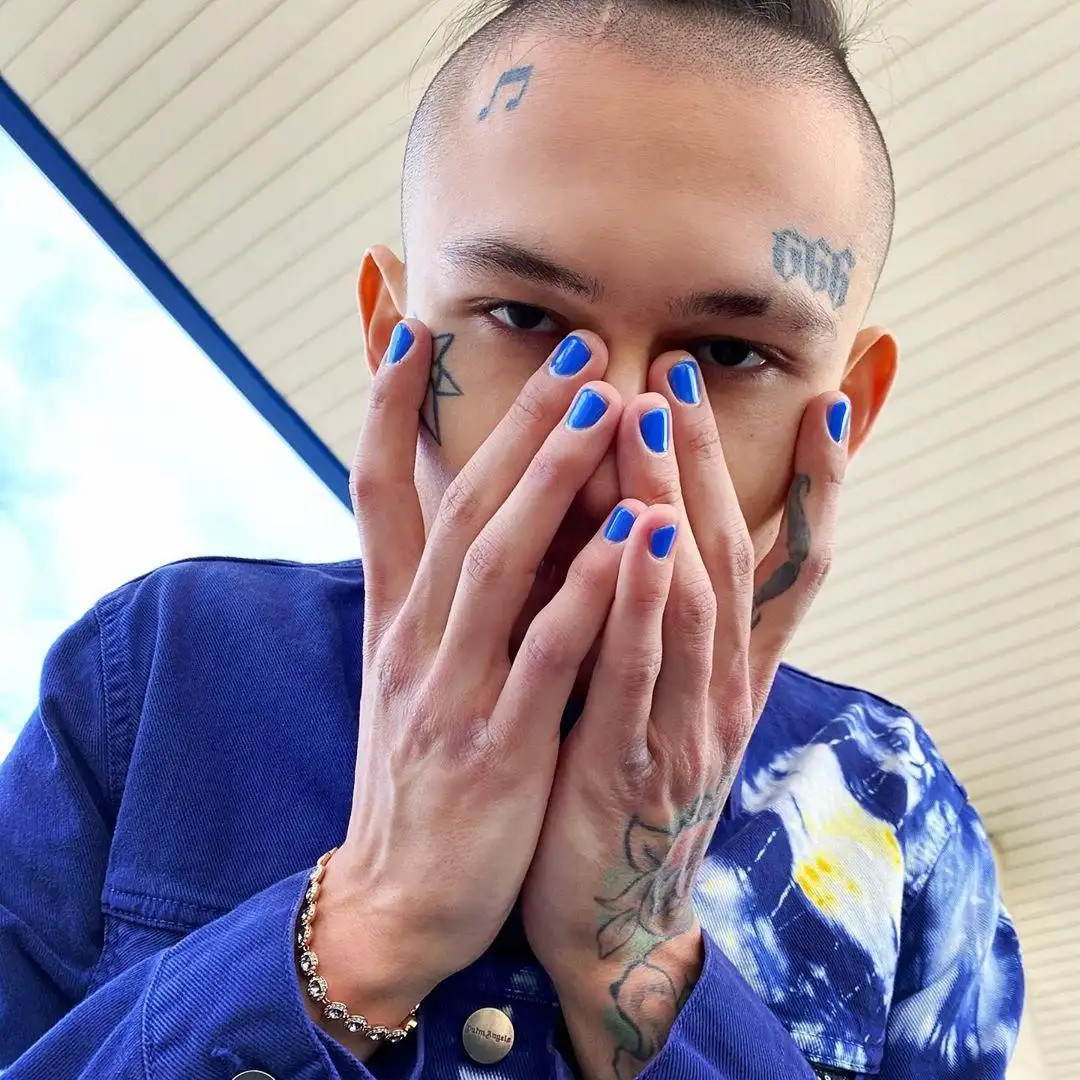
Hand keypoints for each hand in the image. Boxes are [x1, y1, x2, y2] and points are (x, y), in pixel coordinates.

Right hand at [312, 321, 646, 1044]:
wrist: (398, 903)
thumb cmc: (422, 779)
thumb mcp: (415, 680)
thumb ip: (446, 602)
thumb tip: (491, 521)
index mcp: (393, 622)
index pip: (375, 493)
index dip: (384, 411)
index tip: (409, 332)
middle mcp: (414, 642)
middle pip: (459, 509)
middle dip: (514, 423)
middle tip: (576, 351)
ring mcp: (451, 692)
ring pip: (496, 565)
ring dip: (548, 481)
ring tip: (604, 408)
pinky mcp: (495, 750)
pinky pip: (544, 656)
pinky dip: (584, 591)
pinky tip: (628, 535)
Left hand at [521, 353, 848, 1078]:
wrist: (606, 922)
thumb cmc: (620, 791)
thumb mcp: (652, 701)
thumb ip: (652, 624)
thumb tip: (640, 530)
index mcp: (731, 677)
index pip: (786, 566)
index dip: (816, 488)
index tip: (827, 403)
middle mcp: (724, 693)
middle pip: (731, 557)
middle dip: (709, 463)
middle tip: (684, 373)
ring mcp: (688, 729)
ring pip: (694, 598)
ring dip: (675, 502)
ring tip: (654, 416)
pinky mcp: (633, 767)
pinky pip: (642, 671)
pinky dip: (642, 598)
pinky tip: (634, 535)